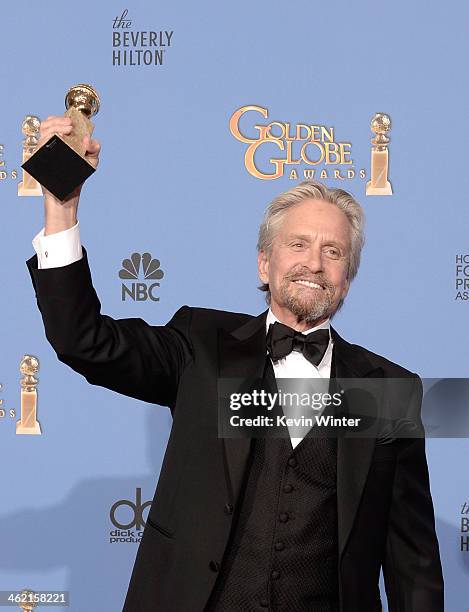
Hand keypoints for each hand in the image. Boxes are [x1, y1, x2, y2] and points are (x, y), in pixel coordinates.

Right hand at [38, 115, 100, 234]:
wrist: (70, 195)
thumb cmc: (79, 176)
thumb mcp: (91, 161)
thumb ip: (94, 148)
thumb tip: (87, 138)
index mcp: (59, 141)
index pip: (52, 123)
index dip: (58, 118)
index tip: (70, 121)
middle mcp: (49, 146)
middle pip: (45, 126)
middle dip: (57, 122)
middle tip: (70, 126)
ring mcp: (43, 154)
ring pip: (41, 136)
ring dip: (53, 130)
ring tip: (66, 132)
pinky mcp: (40, 163)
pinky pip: (39, 150)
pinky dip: (47, 143)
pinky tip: (58, 142)